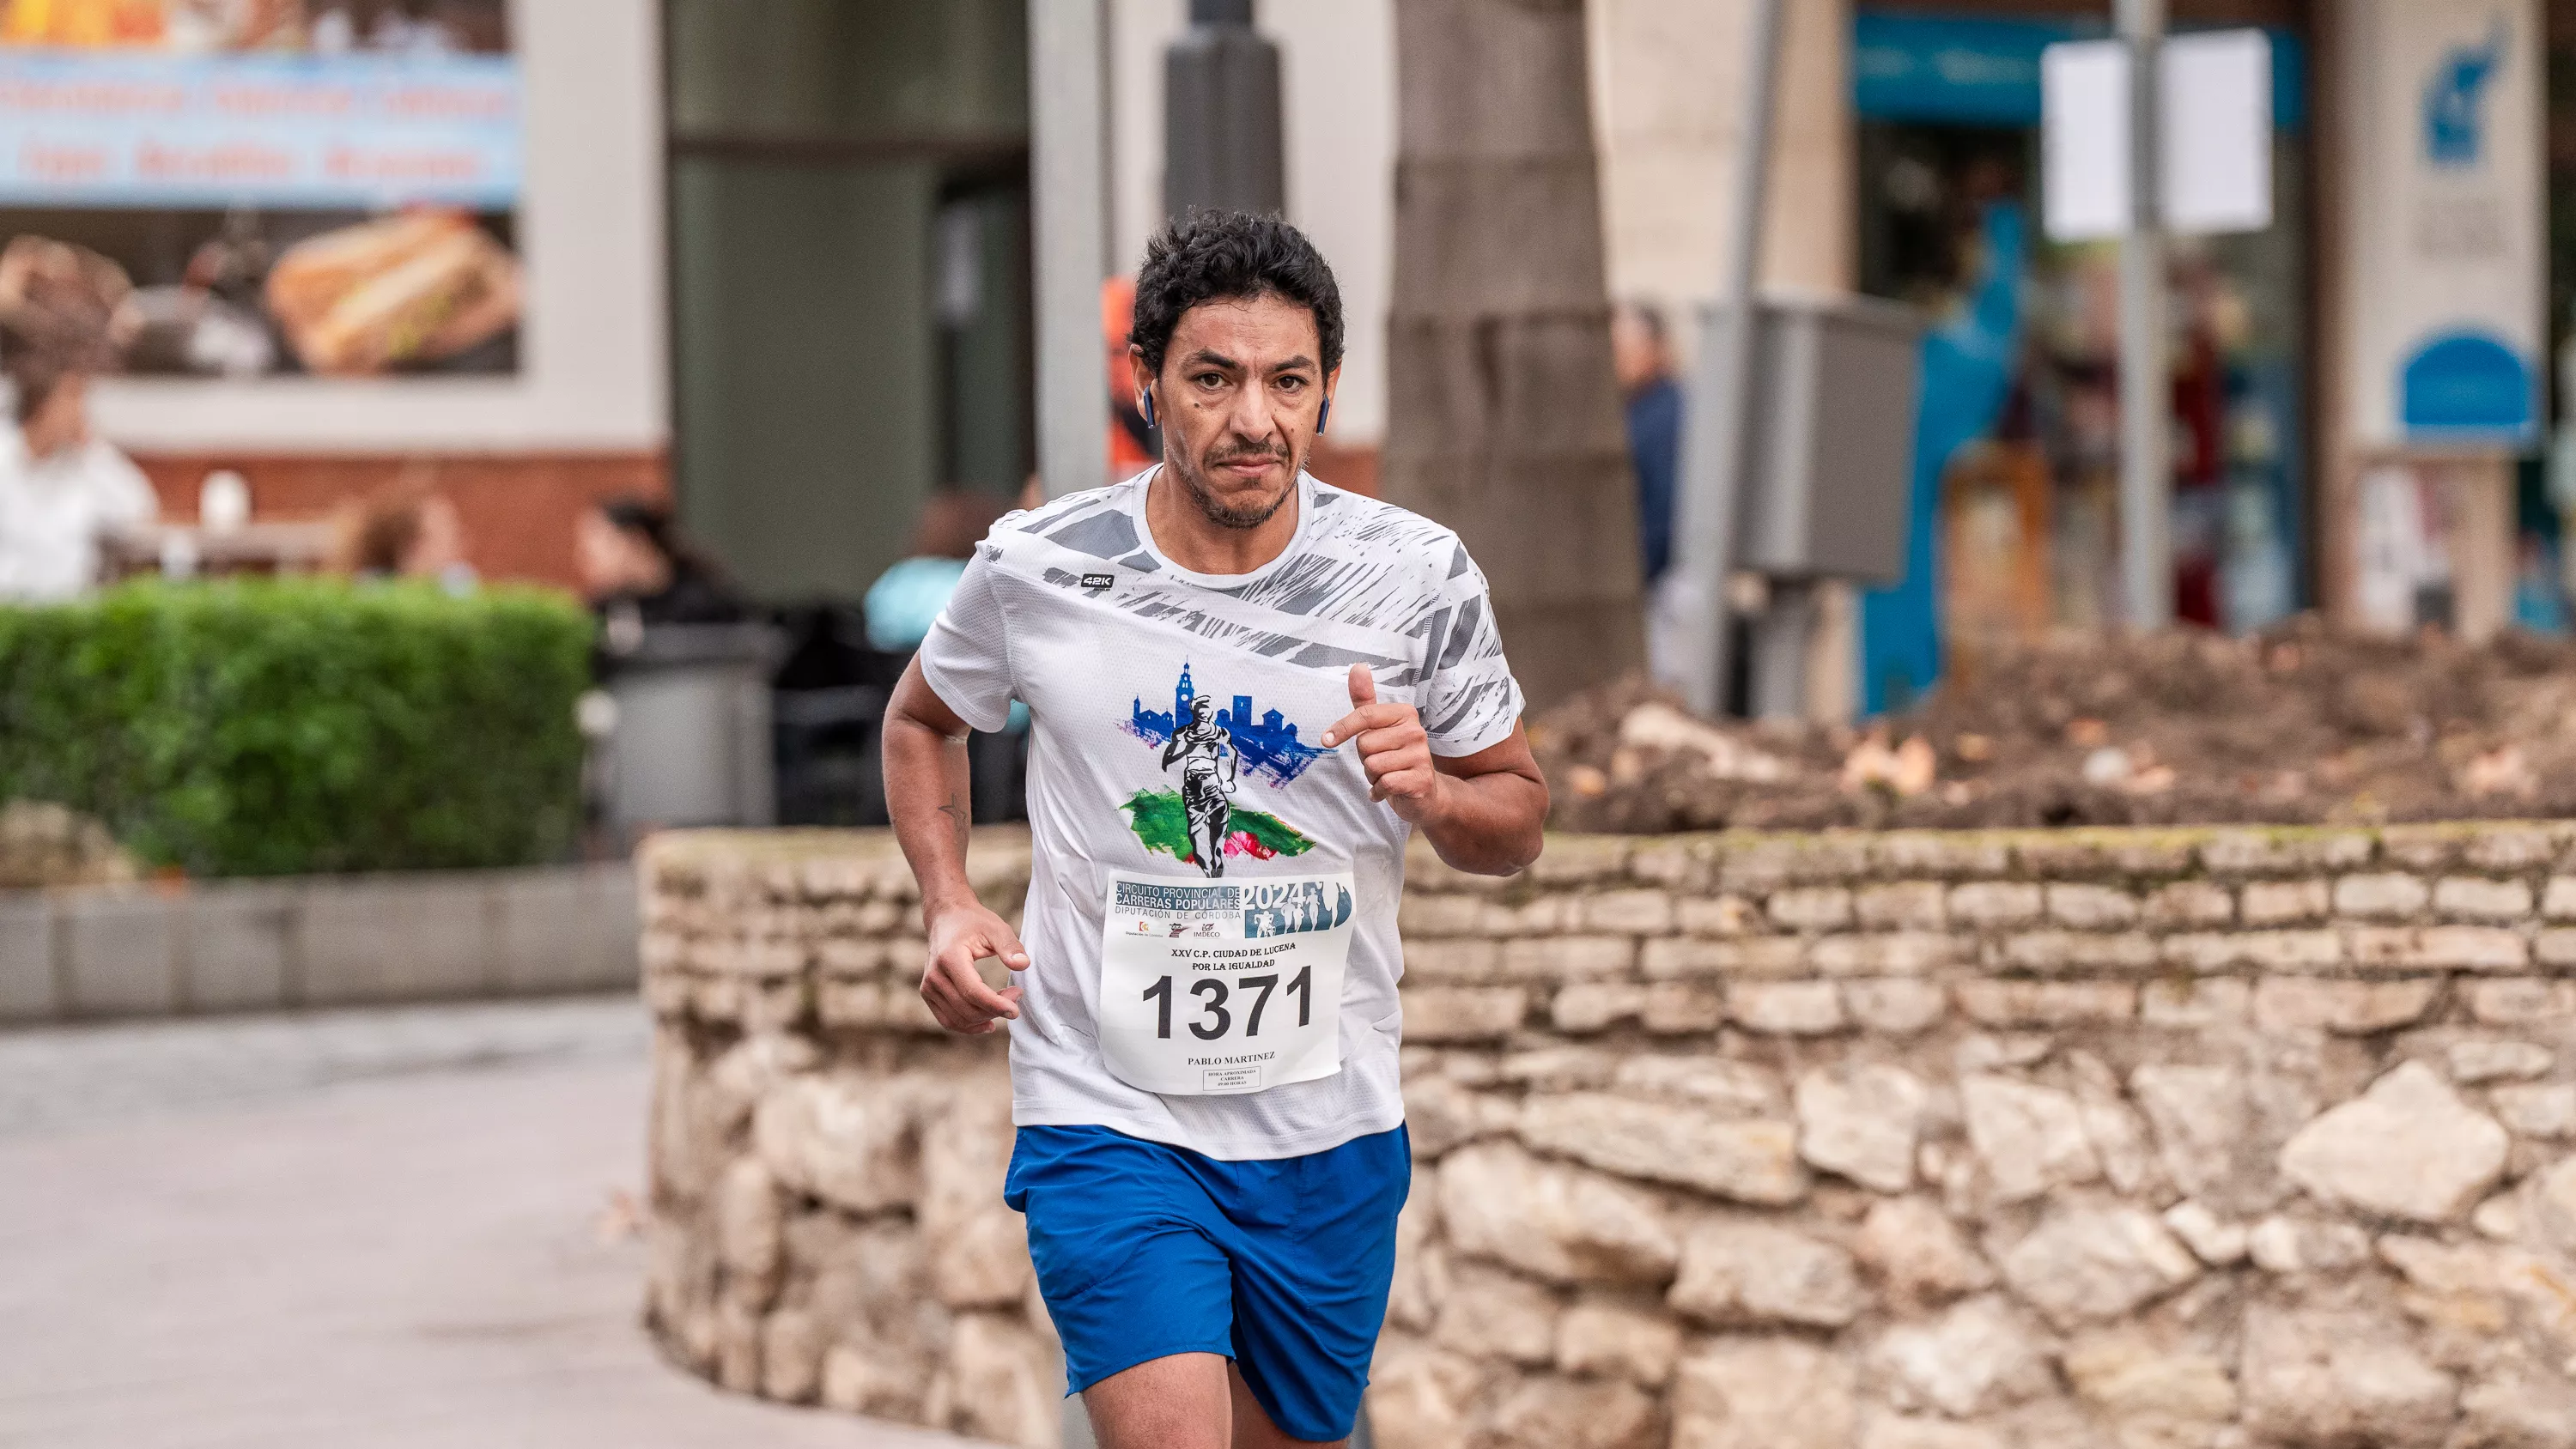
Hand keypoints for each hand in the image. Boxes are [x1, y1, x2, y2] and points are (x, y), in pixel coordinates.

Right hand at [918, 900, 1028, 1034]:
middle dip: (995, 1009)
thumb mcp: (996, 928)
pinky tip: (988, 1023)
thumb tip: (1023, 965)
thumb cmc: (973, 922)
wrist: (946, 918)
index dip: (995, 1005)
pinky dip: (969, 1026)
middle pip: (967, 1009)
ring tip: (1005, 1004)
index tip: (1015, 1010)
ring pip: (959, 1019)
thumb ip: (1010, 946)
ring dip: (985, 1018)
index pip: (973, 992)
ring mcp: (928, 987)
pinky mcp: (928, 994)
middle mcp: (934, 975)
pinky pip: (948, 1020)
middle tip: (1016, 995)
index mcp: (949, 958)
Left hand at [1321, 663, 1440, 823]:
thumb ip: (1365, 700)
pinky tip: (1389, 789)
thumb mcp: (1378, 727)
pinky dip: (1379, 791)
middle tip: (1381, 761)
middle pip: (1365, 744)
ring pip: (1372, 765)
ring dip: (1372, 776)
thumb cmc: (1396, 756)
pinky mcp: (1421, 780)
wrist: (1424, 792)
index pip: (1365, 715)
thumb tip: (1358, 667)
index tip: (1326, 739)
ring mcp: (1421, 756)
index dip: (1342, 728)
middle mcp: (1416, 731)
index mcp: (1405, 714)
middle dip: (1365, 758)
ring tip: (1387, 775)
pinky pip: (1384, 784)